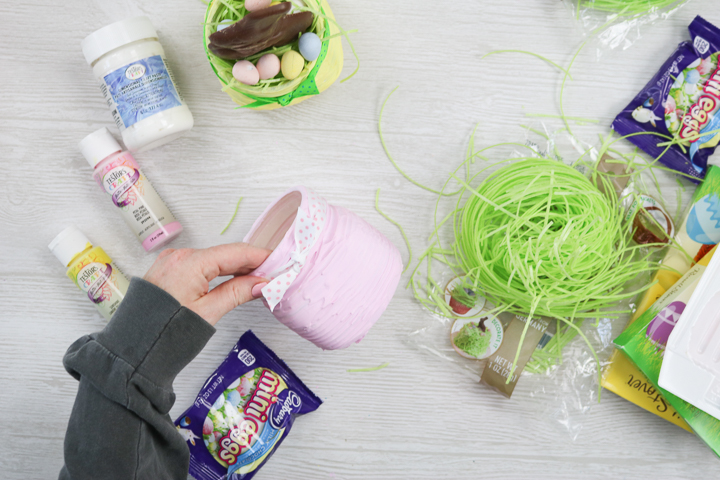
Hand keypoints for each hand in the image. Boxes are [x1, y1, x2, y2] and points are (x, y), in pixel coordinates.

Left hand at [143, 243, 270, 325]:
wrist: (131, 353)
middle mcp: (179, 257)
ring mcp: (171, 263)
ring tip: (258, 280)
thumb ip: (237, 293)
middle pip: (225, 254)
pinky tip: (233, 280)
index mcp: (189, 262)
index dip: (260, 257)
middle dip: (250, 264)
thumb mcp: (208, 313)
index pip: (236, 252)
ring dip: (235, 268)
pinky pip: (200, 266)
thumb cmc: (165, 337)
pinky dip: (219, 272)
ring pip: (213, 260)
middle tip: (274, 274)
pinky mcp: (167, 272)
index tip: (279, 262)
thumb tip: (262, 283)